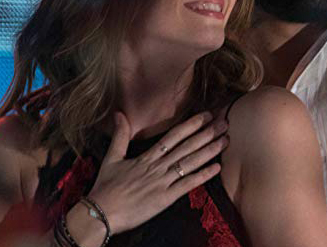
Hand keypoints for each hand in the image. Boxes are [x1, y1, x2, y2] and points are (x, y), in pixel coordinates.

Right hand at [84, 111, 228, 232]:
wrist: (100, 213)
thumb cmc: (105, 188)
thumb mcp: (111, 158)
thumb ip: (119, 136)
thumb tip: (119, 114)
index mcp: (146, 158)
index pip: (173, 137)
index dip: (191, 125)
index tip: (206, 115)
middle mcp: (157, 167)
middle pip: (186, 147)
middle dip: (207, 134)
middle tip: (224, 123)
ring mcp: (162, 182)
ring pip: (190, 163)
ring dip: (209, 151)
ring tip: (225, 141)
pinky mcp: (165, 198)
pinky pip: (187, 185)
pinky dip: (202, 176)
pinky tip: (216, 168)